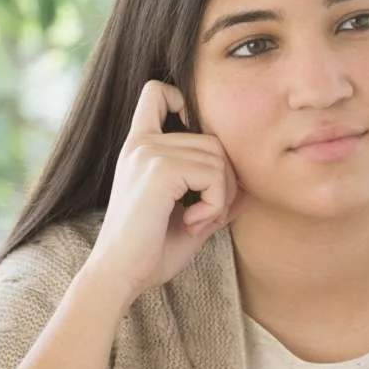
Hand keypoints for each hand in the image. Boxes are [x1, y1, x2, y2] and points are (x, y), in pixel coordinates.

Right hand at [82, 81, 243, 304]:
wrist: (120, 274)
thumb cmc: (151, 250)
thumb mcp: (190, 215)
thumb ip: (213, 195)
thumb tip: (249, 186)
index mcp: (141, 148)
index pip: (155, 93)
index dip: (180, 98)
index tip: (189, 135)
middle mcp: (142, 144)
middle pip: (213, 140)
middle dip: (222, 182)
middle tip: (203, 215)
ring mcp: (149, 152)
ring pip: (219, 159)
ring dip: (220, 197)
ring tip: (195, 221)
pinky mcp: (160, 168)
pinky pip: (214, 176)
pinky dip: (215, 205)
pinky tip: (191, 223)